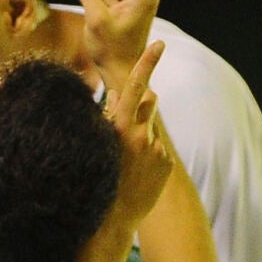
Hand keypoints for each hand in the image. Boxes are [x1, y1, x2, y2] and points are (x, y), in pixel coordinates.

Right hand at [105, 41, 170, 221]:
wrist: (112, 217)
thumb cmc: (95, 178)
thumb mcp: (97, 143)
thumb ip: (112, 116)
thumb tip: (128, 94)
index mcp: (119, 126)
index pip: (136, 86)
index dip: (147, 63)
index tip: (159, 44)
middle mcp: (140, 133)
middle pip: (147, 103)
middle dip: (141, 104)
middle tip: (127, 126)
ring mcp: (156, 149)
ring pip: (150, 129)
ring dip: (141, 135)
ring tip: (127, 159)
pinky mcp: (166, 162)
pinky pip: (157, 150)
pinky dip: (148, 156)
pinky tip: (136, 173)